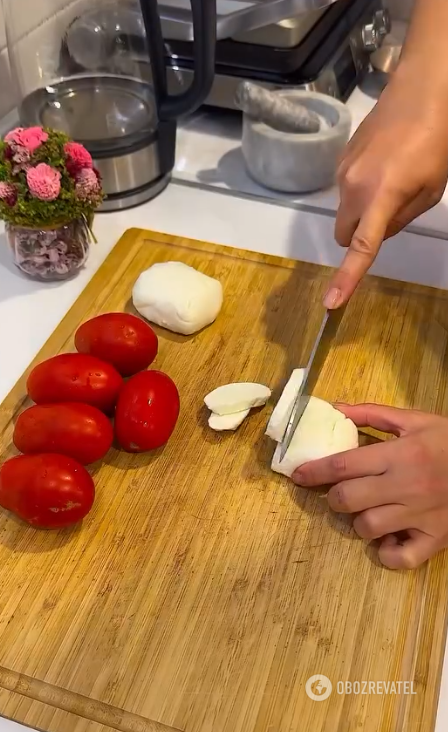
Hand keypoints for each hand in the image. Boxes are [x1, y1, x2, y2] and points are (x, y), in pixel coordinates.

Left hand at [292, 404, 447, 568]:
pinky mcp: (435, 539)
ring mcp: (420, 516)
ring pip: (367, 528)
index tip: (296, 474)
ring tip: (368, 511)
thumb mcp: (416, 420)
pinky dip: (387, 553)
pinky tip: (388, 539)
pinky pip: (400, 558)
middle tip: (339, 493)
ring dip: (358, 521)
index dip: (312, 471)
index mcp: (399, 455)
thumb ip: (374, 414)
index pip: (342, 465)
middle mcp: (405, 486)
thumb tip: (336, 409)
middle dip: (333, 497)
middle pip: (347, 499)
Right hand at [324, 71, 447, 309]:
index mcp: (380, 197)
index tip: (332, 303)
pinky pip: (345, 189)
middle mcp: (352, 187)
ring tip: (392, 179)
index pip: (360, 248)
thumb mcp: (432, 189)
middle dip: (359, 235)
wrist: (423, 87)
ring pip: (344, 211)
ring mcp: (343, 171)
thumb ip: (403, 219)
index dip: (347, 278)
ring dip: (362, 210)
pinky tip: (383, 164)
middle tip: (390, 214)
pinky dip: (360, 190)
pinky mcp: (340, 158)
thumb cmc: (437, 139)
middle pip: (343, 233)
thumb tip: (381, 231)